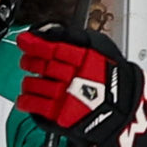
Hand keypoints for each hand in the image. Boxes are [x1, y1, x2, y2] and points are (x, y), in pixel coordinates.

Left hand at [16, 23, 146, 146]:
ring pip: (34, 84)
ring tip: (31, 82)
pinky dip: (25, 100)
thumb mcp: (99, 47)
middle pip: (41, 64)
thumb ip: (73, 38)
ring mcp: (65, 95)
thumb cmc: (110, 78)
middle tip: (27, 61)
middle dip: (30, 61)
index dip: (34, 43)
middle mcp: (73, 76)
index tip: (24, 40)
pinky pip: (33, 104)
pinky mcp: (59, 114)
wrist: (121, 110)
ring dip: (28, 82)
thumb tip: (48, 32)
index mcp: (84, 57)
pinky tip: (25, 99)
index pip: (52, 46)